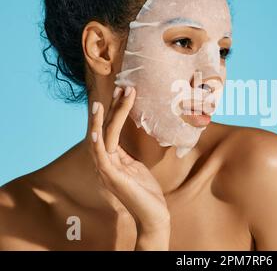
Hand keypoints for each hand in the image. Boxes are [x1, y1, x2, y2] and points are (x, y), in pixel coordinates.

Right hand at [89, 86, 169, 249]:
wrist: (153, 215)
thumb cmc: (146, 192)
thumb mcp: (136, 167)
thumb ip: (128, 154)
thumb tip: (126, 138)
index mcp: (113, 159)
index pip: (111, 129)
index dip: (116, 110)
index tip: (123, 92)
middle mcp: (105, 162)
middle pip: (105, 130)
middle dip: (113, 109)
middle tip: (121, 88)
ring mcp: (106, 170)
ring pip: (101, 139)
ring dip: (102, 120)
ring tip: (102, 103)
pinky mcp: (111, 177)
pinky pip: (101, 156)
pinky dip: (97, 142)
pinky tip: (97, 130)